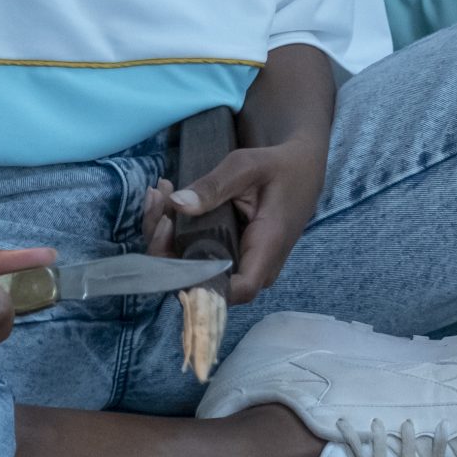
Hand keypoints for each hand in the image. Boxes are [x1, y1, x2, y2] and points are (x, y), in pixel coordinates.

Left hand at [142, 135, 327, 304]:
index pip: (236, 290)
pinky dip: (173, 230)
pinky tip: (163, 198)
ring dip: (165, 235)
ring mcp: (240, 264)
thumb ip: (214, 186)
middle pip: (202, 280)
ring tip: (158, 193)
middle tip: (158, 203)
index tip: (168, 249)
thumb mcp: (247, 166)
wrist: (298, 169)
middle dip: (167, 248)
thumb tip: (177, 205)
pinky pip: (195, 254)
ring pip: (192, 268)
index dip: (197, 283)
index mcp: (267, 248)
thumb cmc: (278, 167)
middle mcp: (253, 266)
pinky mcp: (228, 255)